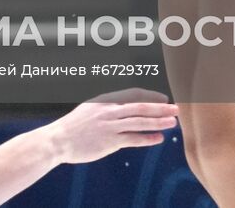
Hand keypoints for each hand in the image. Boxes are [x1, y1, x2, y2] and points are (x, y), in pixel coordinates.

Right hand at [39, 88, 177, 164]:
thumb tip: (123, 109)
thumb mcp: (89, 110)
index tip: (163, 98)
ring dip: (158, 122)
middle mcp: (109, 110)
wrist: (57, 140)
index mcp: (104, 100)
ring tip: (173, 122)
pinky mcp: (109, 141)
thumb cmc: (72, 127)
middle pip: (140, 106)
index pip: (132, 94)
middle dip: (160, 107)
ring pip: (139, 122)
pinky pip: (132, 139)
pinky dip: (147, 138)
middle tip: (176, 108)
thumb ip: (106, 108)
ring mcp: (109, 126)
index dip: (150, 96)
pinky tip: (158, 139)